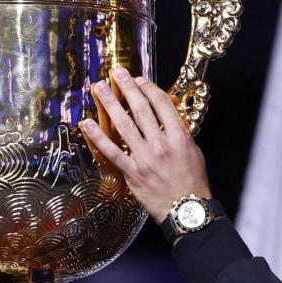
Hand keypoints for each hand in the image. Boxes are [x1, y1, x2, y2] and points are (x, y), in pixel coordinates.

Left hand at [80, 67, 211, 223]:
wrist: (186, 209)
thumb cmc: (192, 181)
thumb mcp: (193, 151)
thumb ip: (179, 133)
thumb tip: (166, 118)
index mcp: (179, 136)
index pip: (162, 104)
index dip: (149, 88)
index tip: (139, 79)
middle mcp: (160, 143)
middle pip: (141, 109)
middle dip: (127, 88)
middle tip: (116, 73)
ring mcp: (144, 157)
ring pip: (124, 125)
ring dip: (110, 104)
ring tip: (99, 88)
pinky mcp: (131, 172)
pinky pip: (111, 151)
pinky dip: (98, 136)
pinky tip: (87, 123)